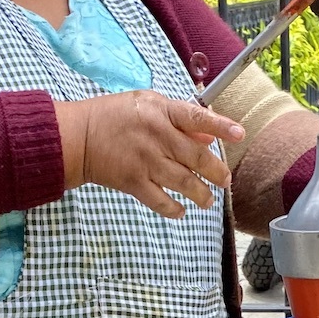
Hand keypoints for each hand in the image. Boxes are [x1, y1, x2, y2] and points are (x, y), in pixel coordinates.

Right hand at [55, 92, 244, 218]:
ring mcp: (145, 161)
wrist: (78, 137)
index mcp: (161, 112)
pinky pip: (160, 201)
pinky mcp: (133, 182)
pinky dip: (173, 209)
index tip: (240, 134)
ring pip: (184, 182)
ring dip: (201, 194)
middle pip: (197, 157)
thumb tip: (209, 136)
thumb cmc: (114, 117)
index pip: (197, 118)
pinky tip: (181, 211)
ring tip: (208, 200)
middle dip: (216, 171)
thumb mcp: (148, 105)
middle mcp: (157, 136)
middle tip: (225, 179)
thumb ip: (180, 120)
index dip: (221, 126)